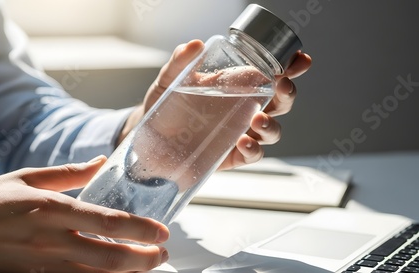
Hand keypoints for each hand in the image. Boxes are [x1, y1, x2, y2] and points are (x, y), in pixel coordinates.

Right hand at [0, 156, 169, 272]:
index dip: (140, 229)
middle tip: (162, 254)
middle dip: (143, 259)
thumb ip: (69, 173)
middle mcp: (51, 241)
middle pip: (109, 257)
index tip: (162, 232)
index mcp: (52, 209)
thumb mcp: (26, 177)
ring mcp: (43, 266)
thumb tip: (102, 162)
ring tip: (148, 267)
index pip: (108, 221)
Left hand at [119, 40, 311, 169]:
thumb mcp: (169, 81)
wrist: (148, 142)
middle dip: (288, 92)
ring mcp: (240, 133)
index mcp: (236, 87)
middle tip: (282, 84)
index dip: (290, 67)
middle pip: (280, 102)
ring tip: (257, 120)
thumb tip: (194, 45)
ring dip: (272, 125)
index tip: (300, 60)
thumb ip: (180, 62)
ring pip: (272, 131)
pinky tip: (242, 143)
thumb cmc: (165, 109)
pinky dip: (253, 150)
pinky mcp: (232, 157)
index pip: (270, 74)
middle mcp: (243, 110)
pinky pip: (253, 155)